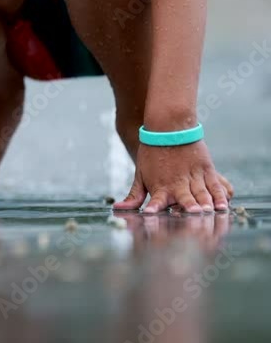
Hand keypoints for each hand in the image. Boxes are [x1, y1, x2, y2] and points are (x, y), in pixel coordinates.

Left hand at [114, 140, 233, 212]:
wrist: (167, 127)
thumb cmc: (151, 154)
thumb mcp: (140, 174)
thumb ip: (134, 196)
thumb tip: (118, 209)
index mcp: (160, 186)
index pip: (155, 200)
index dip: (154, 207)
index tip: (151, 214)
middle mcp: (177, 182)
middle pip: (184, 199)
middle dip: (188, 208)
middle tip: (193, 215)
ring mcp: (193, 175)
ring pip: (202, 193)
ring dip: (206, 204)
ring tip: (209, 213)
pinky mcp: (206, 169)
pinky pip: (215, 186)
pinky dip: (220, 197)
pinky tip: (224, 207)